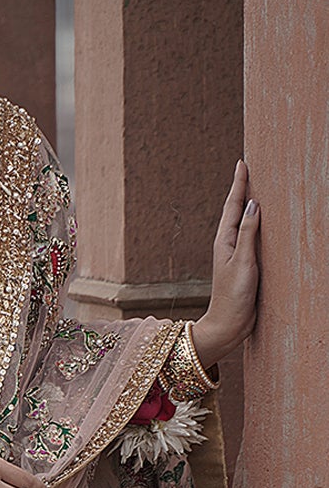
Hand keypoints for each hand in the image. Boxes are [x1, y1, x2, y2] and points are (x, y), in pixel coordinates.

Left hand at [191, 160, 259, 368]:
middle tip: (247, 167)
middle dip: (242, 188)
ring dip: (248, 203)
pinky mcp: (244, 263)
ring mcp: (236, 253)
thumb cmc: (233, 296)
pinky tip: (262, 221)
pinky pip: (251, 236)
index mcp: (225, 239)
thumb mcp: (243, 262)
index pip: (233, 205)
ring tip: (255, 186)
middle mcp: (229, 243)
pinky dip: (256, 223)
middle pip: (237, 209)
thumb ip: (249, 233)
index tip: (242, 162)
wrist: (229, 324)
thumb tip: (254, 204)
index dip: (239, 183)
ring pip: (244, 221)